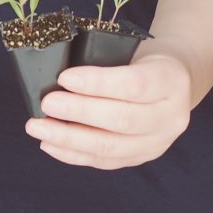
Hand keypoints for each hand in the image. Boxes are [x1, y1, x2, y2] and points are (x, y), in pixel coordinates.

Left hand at [25, 52, 192, 169]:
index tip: (65, 77)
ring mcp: (158, 143)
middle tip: (47, 103)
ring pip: (111, 147)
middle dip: (79, 112)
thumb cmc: (143, 61)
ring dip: (69, 139)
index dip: (98, 82)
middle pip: (122, 119)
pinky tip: (49, 144)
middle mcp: (171, 116)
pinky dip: (73, 154)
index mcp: (172, 80)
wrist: (174, 82)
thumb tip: (57, 79)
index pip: (134, 84)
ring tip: (38, 128)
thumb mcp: (136, 50)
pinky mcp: (141, 158)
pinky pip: (104, 161)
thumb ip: (105, 63)